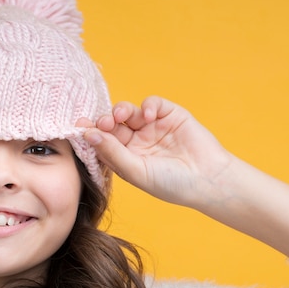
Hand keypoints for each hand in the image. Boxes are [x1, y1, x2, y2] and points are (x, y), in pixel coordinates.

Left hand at [80, 96, 233, 208]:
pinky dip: (147, 106)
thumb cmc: (172, 184)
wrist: (209, 180)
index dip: (90, 133)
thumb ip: (113, 152)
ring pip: (128, 111)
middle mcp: (135, 141)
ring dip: (120, 110)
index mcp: (124, 157)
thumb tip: (88, 134)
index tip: (79, 127)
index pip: (102, 141)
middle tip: (102, 123)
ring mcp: (152, 127)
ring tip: (121, 116)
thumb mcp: (137, 171)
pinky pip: (152, 103)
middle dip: (104, 121)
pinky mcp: (169, 115)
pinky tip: (149, 116)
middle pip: (111, 124)